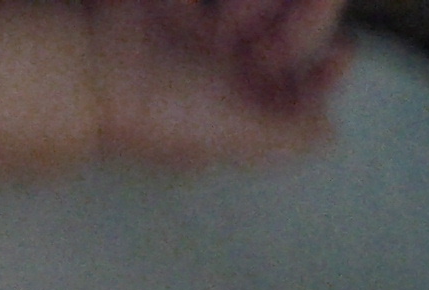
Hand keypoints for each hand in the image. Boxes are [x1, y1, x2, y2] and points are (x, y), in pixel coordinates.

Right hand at [88, 0, 352, 166]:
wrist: (86, 70)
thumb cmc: (161, 107)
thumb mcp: (231, 131)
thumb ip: (284, 136)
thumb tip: (328, 134)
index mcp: (229, 113)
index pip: (285, 99)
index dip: (320, 81)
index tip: (342, 54)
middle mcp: (214, 77)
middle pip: (277, 43)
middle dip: (306, 18)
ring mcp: (192, 38)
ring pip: (251, 9)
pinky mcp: (167, 8)